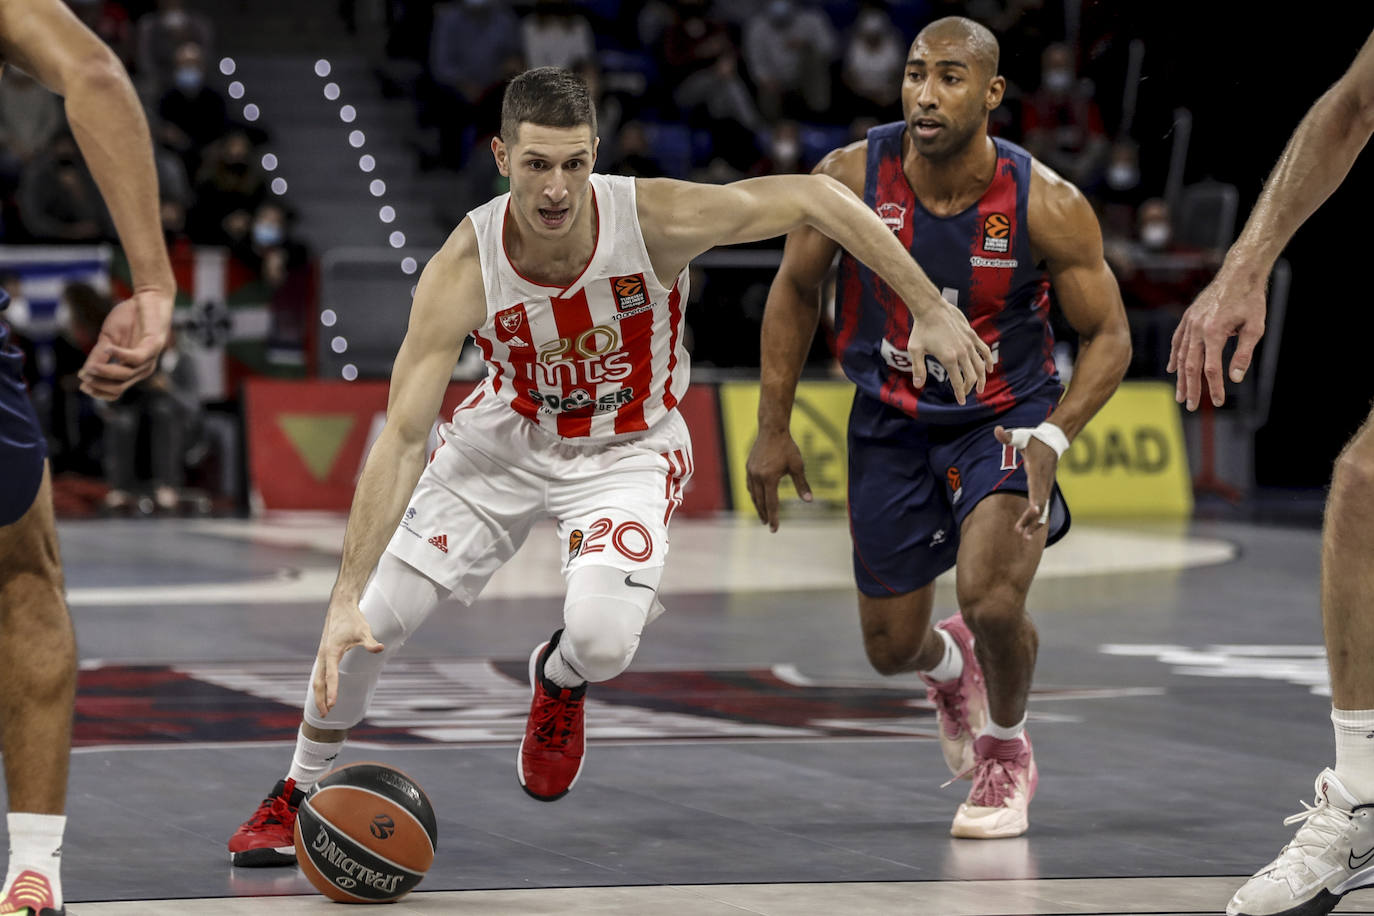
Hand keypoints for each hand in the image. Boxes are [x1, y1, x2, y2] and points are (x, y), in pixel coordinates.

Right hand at [78, 288, 173, 400]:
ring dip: (105, 372)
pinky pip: (136, 358)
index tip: (82, 386)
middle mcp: (143, 369)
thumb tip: (85, 373)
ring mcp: (150, 359)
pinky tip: (107, 347)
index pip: (117, 391)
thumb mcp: (108, 338)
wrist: (148, 298)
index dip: (100, 392)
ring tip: (89, 367)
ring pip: (126, 375)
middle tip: (83, 375)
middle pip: (119, 387)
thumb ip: (99, 355)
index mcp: (132, 370)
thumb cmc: (129, 318)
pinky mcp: (154, 346)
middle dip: (99, 384)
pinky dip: (119, 354)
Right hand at [312, 597, 384, 718]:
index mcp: (331, 652)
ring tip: (325, 709)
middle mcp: (323, 655)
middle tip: (326, 715)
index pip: (331, 676)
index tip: (333, 705)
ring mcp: (322, 655)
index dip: (332, 691)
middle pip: (318, 682)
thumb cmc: (352, 619)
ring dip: (319, 694)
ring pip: (317, 679)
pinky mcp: (324, 653)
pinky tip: (325, 692)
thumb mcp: (364, 630)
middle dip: (320, 699)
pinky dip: (320, 685)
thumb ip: (370, 642)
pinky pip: (319, 673)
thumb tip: (379, 648)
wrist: (341, 606)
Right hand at [745, 427, 811, 531]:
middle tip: (768, 525)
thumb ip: (802, 484)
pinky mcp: (749, 467)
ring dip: (758, 506)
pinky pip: (750, 485)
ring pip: (753, 494)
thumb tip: (809, 500)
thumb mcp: (797, 466)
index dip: (774, 518)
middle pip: (760, 502)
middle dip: (764, 514)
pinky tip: (757, 497)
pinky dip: (753, 494)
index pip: (771, 504)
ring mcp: (751, 472)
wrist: (772, 430)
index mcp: (769, 478)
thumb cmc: (787, 447)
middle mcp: (757, 477)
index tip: (774, 529)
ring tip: (762, 514)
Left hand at [909, 303, 991, 404]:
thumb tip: (918, 386)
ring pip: (980, 365)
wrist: (931, 308)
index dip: (960, 393)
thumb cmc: (921, 329)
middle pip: (972, 376)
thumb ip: (918, 369)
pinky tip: (989, 368)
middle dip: (969, 388)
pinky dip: (988, 361)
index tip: (961, 401)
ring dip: (982, 378)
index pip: (958, 382)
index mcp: (948, 358)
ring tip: (980, 387)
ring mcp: (969, 343)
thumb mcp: (915, 350)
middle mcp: (962, 352)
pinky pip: (984, 350)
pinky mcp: (972, 335)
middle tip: (966, 394)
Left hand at [994, 425, 1059, 539]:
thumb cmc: (1033, 439)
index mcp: (1036, 469)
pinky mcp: (1046, 490)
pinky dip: (1039, 520)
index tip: (1033, 511)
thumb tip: (997, 430)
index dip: (1035, 499)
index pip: (1036, 487)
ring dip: (1034, 523)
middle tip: (1019, 530)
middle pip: (1039, 503)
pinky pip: (1044, 508)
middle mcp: (1044, 480)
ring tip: (1024, 536)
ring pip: (1044, 509)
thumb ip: (1008, 436)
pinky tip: (1030, 532)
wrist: (1053, 440)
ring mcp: (1047, 486)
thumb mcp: (1020, 435)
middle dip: (1030, 518)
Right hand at [1167, 270, 1266, 409]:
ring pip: (1181, 355)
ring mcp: (1190, 323)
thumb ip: (1243, 354)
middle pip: (1191, 366)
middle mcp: (1198, 329)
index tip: (1217, 402)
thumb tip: (1235, 378)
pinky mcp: (1188, 317)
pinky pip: (1178, 341)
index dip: (1214, 387)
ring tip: (1180, 394)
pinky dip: (1174, 357)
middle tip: (1190, 406)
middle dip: (1191, 388)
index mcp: (1214, 332)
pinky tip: (1172, 369)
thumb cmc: (1251, 299)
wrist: (1239, 272)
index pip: (1211, 368)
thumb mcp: (1255, 327)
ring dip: (1181, 377)